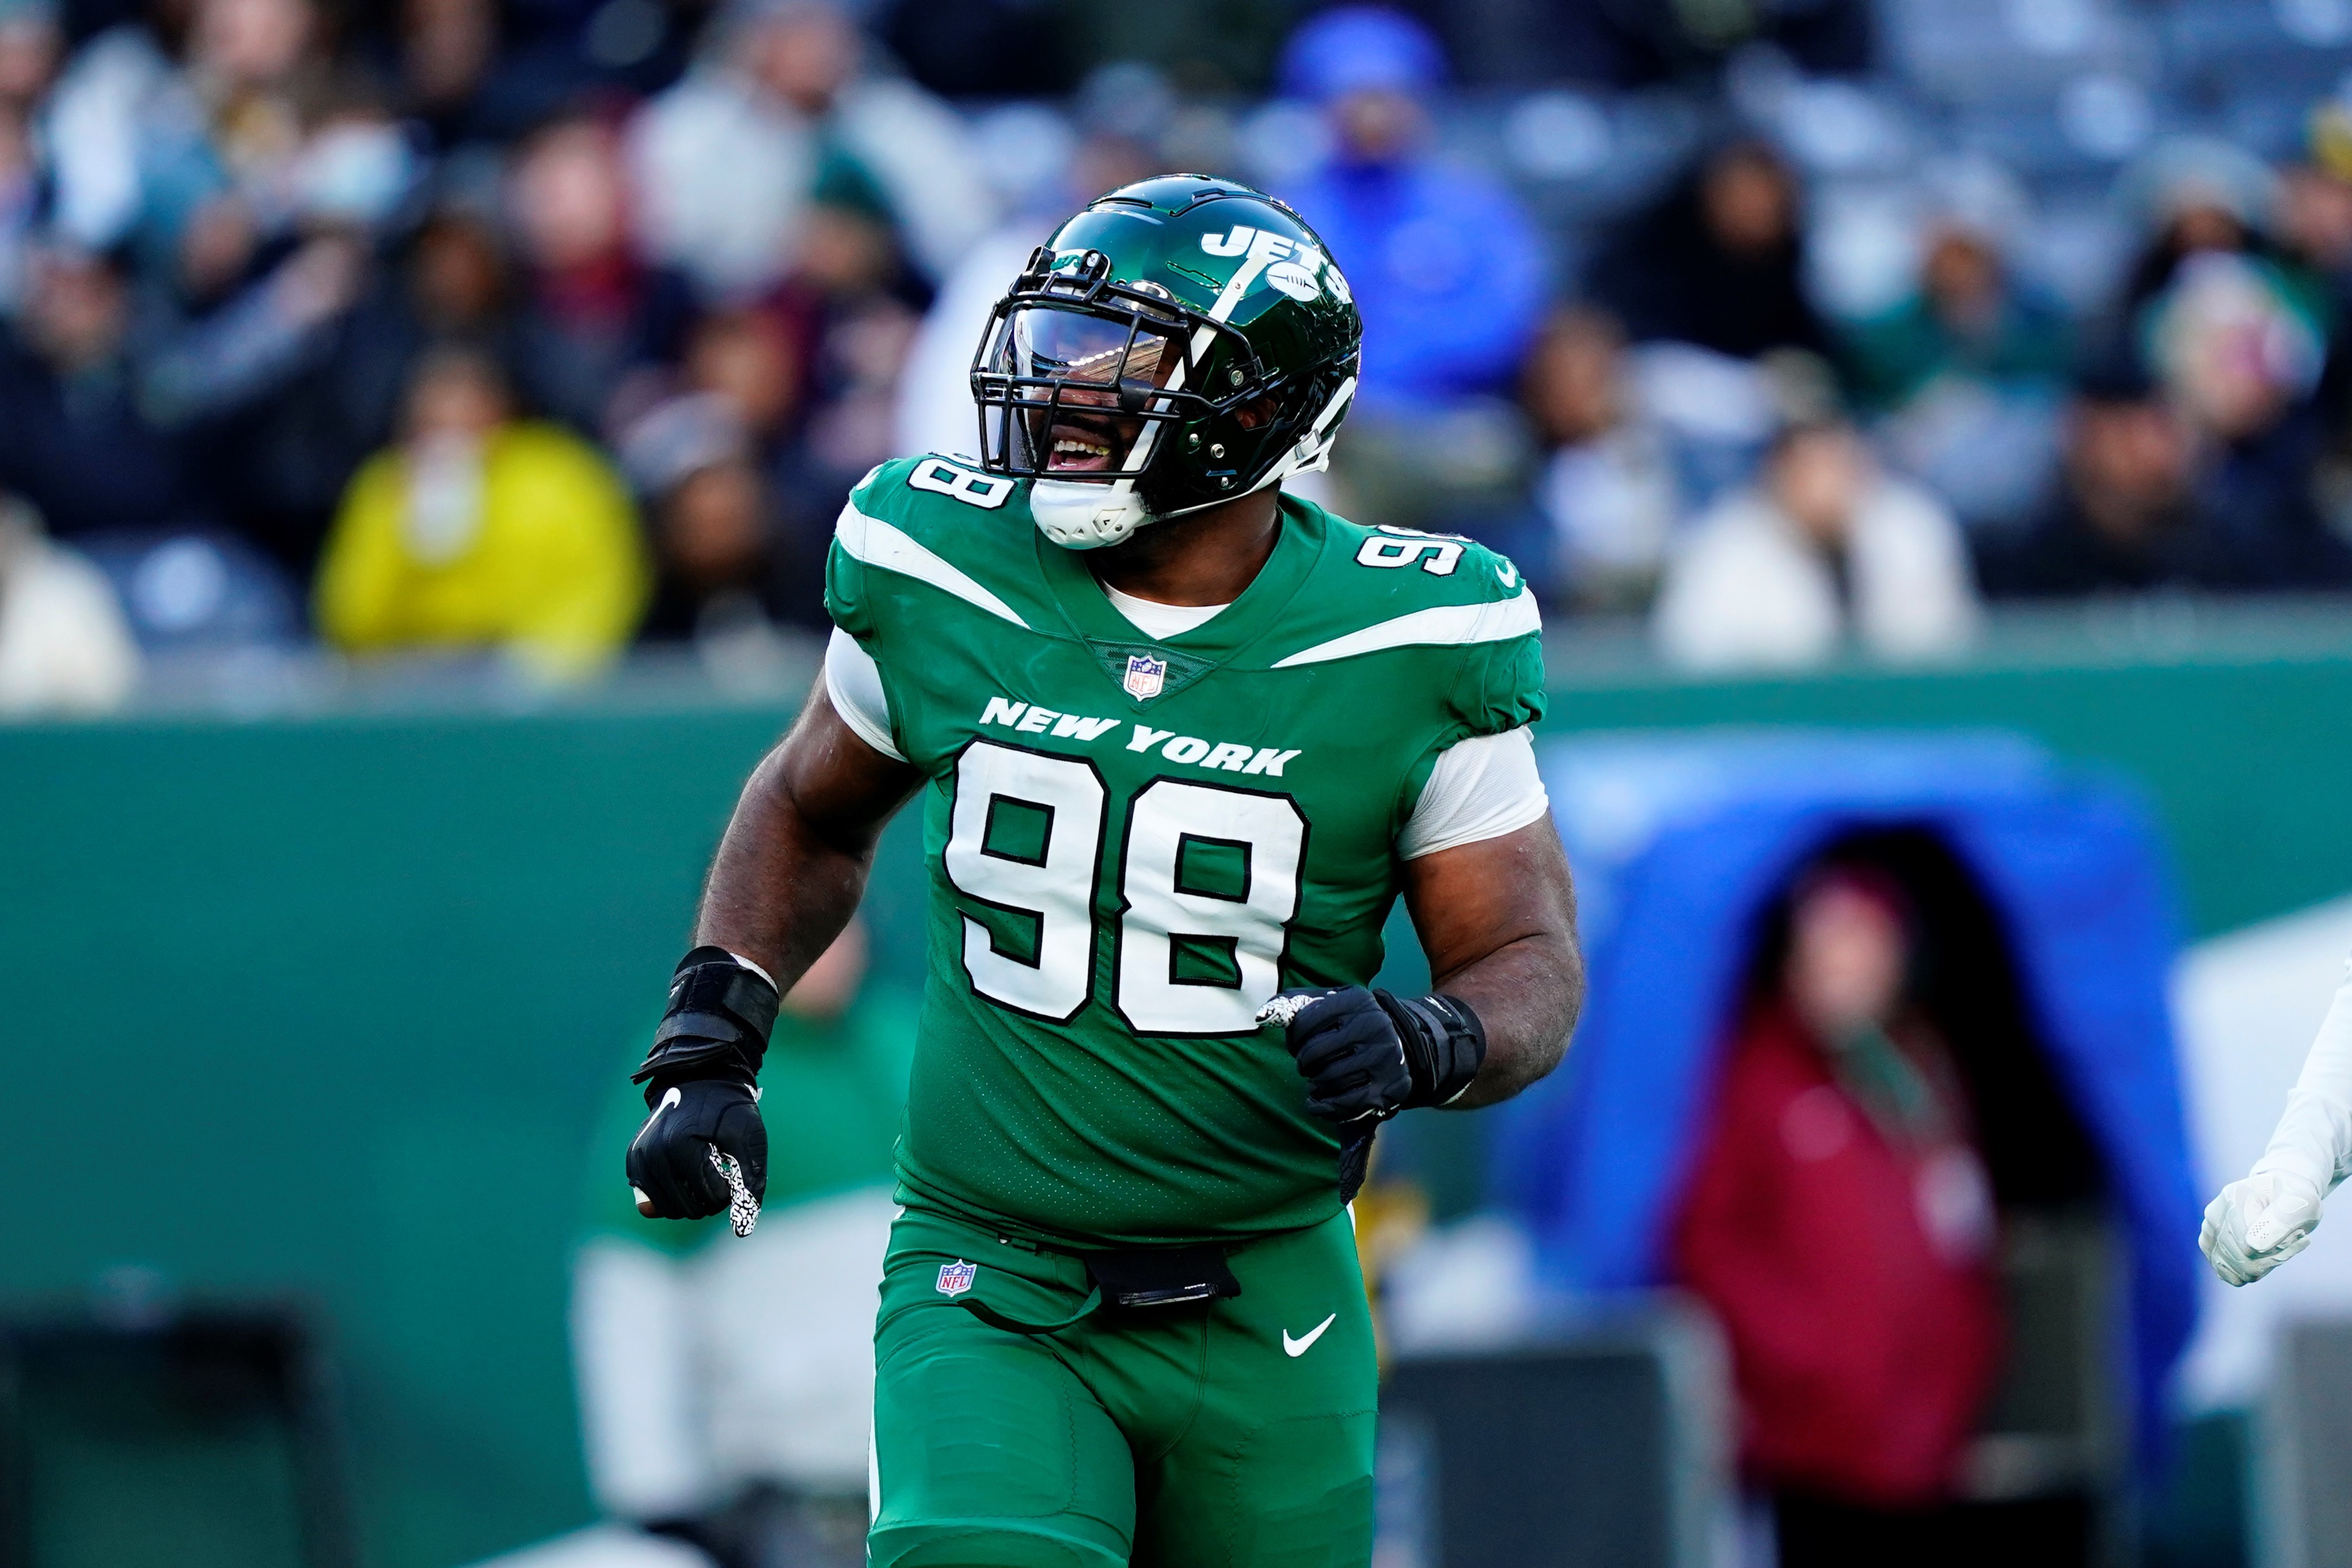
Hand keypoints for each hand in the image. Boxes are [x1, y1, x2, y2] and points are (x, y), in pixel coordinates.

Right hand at [626, 1076, 767, 1220]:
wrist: (699, 1081)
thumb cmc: (727, 1109)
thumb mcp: (749, 1137)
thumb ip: (751, 1179)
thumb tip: (742, 1228)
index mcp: (681, 1146)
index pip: (712, 1197)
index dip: (729, 1190)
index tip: (732, 1169)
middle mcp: (653, 1155)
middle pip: (689, 1207)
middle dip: (709, 1198)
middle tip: (717, 1172)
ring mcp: (639, 1159)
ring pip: (669, 1209)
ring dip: (690, 1199)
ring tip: (700, 1171)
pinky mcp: (633, 1163)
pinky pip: (651, 1200)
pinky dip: (671, 1195)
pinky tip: (683, 1175)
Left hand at [1270, 986, 1414, 1122]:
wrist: (1404, 1045)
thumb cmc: (1352, 1024)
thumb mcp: (1331, 1003)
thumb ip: (1296, 1004)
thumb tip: (1262, 1014)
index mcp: (1357, 1000)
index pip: (1306, 1021)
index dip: (1293, 1038)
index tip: (1298, 1044)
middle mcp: (1375, 1025)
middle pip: (1315, 1053)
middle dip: (1303, 1063)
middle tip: (1306, 1066)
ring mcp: (1385, 1057)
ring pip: (1329, 1079)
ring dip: (1314, 1085)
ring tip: (1316, 1081)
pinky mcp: (1390, 1087)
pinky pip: (1345, 1104)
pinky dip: (1323, 1107)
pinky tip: (1318, 1101)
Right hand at [2201, 1170, 2324, 1285]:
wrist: (2283, 1194)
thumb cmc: (2295, 1198)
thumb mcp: (2300, 1205)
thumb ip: (2278, 1222)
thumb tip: (2253, 1246)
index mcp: (2234, 1198)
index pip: (2250, 1246)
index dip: (2280, 1249)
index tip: (2301, 1236)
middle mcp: (2215, 1214)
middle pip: (2242, 1260)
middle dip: (2275, 1257)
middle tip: (2294, 1240)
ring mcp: (2210, 1229)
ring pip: (2237, 1271)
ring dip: (2266, 1265)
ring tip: (2281, 1246)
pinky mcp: (2211, 1244)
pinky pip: (2229, 1274)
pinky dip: (2253, 1271)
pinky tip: (2266, 1256)